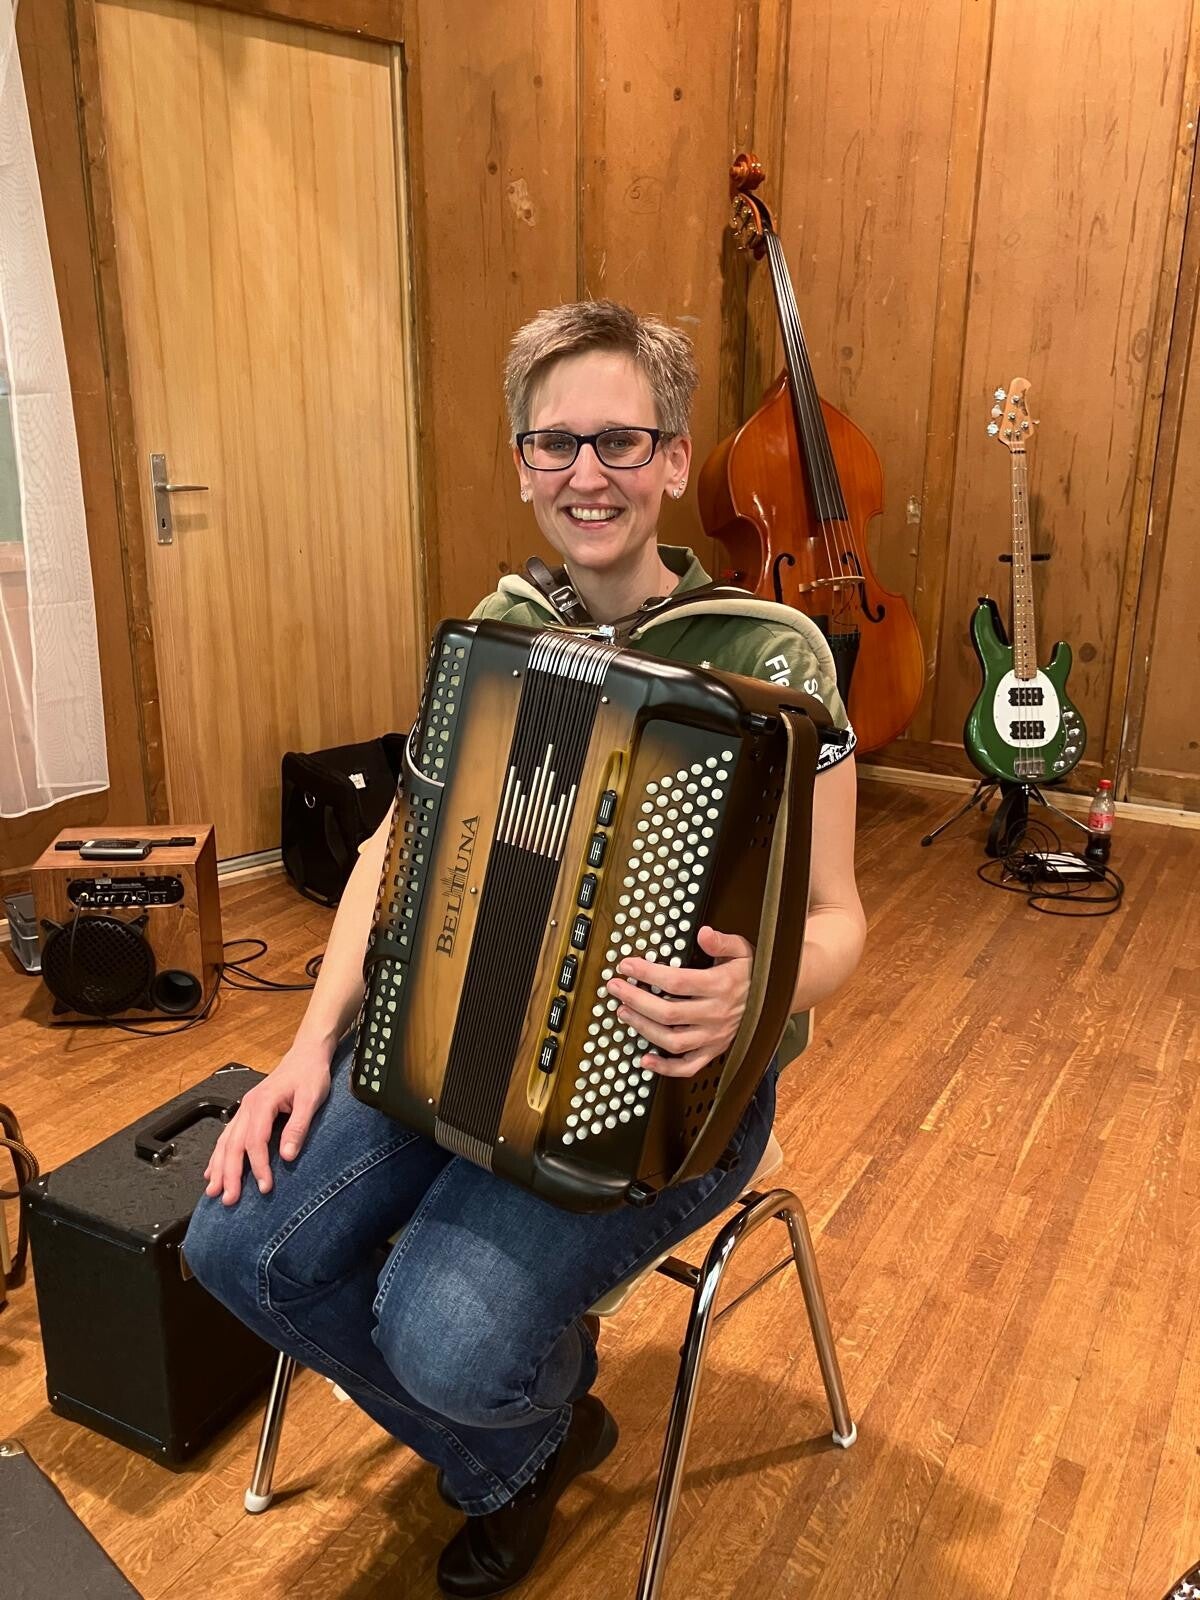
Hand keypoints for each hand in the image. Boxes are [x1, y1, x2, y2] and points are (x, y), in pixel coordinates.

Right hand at [203, 1038, 333, 1205]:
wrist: (306, 1054)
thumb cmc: (310, 1074)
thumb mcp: (311, 1098)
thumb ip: (298, 1127)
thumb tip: (288, 1155)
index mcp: (263, 1102)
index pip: (255, 1141)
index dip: (258, 1167)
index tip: (265, 1187)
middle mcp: (248, 1106)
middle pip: (233, 1145)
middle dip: (230, 1174)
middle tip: (229, 1199)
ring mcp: (245, 1109)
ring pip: (225, 1142)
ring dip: (219, 1168)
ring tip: (214, 1191)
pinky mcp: (247, 1112)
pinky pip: (227, 1136)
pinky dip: (217, 1156)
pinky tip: (212, 1171)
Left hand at [604, 925, 753, 1078]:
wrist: (778, 999)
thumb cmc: (755, 973)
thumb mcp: (743, 950)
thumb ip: (722, 942)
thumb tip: (704, 933)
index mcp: (720, 986)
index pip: (676, 981)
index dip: (647, 974)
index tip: (627, 965)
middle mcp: (716, 1014)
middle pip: (668, 1013)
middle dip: (636, 1000)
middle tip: (615, 988)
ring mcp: (714, 1036)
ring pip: (672, 1040)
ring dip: (643, 1028)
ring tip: (623, 1012)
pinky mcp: (715, 1051)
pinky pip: (688, 1067)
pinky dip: (665, 1068)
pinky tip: (646, 1060)